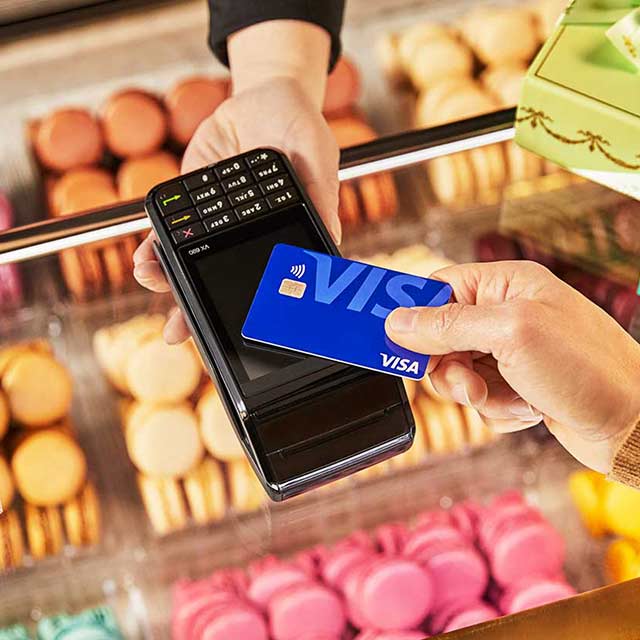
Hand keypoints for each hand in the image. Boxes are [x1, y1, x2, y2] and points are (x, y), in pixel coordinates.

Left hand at [134, 21, 339, 343]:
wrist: (261, 98)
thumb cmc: (298, 129)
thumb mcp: (317, 154)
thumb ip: (321, 193)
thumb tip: (330, 238)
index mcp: (278, 239)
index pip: (263, 287)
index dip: (248, 313)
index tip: (230, 335)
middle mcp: (245, 242)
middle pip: (219, 285)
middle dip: (195, 312)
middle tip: (178, 334)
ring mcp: (216, 228)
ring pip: (190, 266)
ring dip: (168, 282)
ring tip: (154, 283)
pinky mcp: (192, 209)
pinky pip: (170, 234)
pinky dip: (153, 249)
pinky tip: (145, 259)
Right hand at [385, 261, 639, 473]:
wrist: (634, 425)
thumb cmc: (588, 368)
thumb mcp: (511, 334)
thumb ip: (448, 325)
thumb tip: (398, 321)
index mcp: (506, 285)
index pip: (438, 288)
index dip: (414, 313)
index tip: (394, 338)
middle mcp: (506, 315)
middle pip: (440, 336)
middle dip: (449, 366)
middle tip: (469, 383)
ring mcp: (511, 352)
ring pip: (457, 372)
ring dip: (476, 393)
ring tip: (507, 398)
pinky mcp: (516, 384)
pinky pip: (480, 398)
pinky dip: (497, 410)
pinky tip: (528, 408)